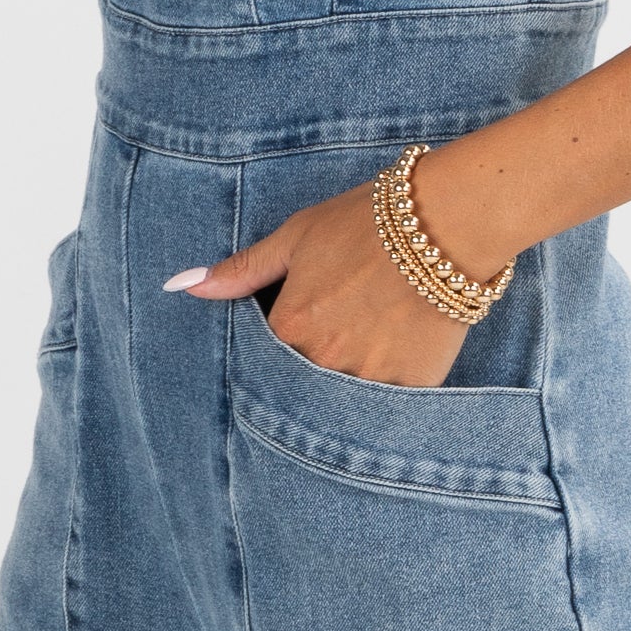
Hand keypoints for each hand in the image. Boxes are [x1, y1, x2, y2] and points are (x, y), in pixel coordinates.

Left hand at [164, 179, 498, 384]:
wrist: (448, 223)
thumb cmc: (368, 222)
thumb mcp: (296, 237)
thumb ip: (241, 271)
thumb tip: (181, 286)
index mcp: (290, 328)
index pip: (263, 362)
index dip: (275, 354)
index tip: (290, 344)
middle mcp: (324, 362)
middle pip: (302, 388)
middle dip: (308, 378)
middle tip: (333, 348)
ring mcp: (369, 380)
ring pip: (342, 405)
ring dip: (344, 391)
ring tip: (362, 358)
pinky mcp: (412, 388)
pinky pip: (387, 408)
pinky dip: (384, 397)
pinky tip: (392, 365)